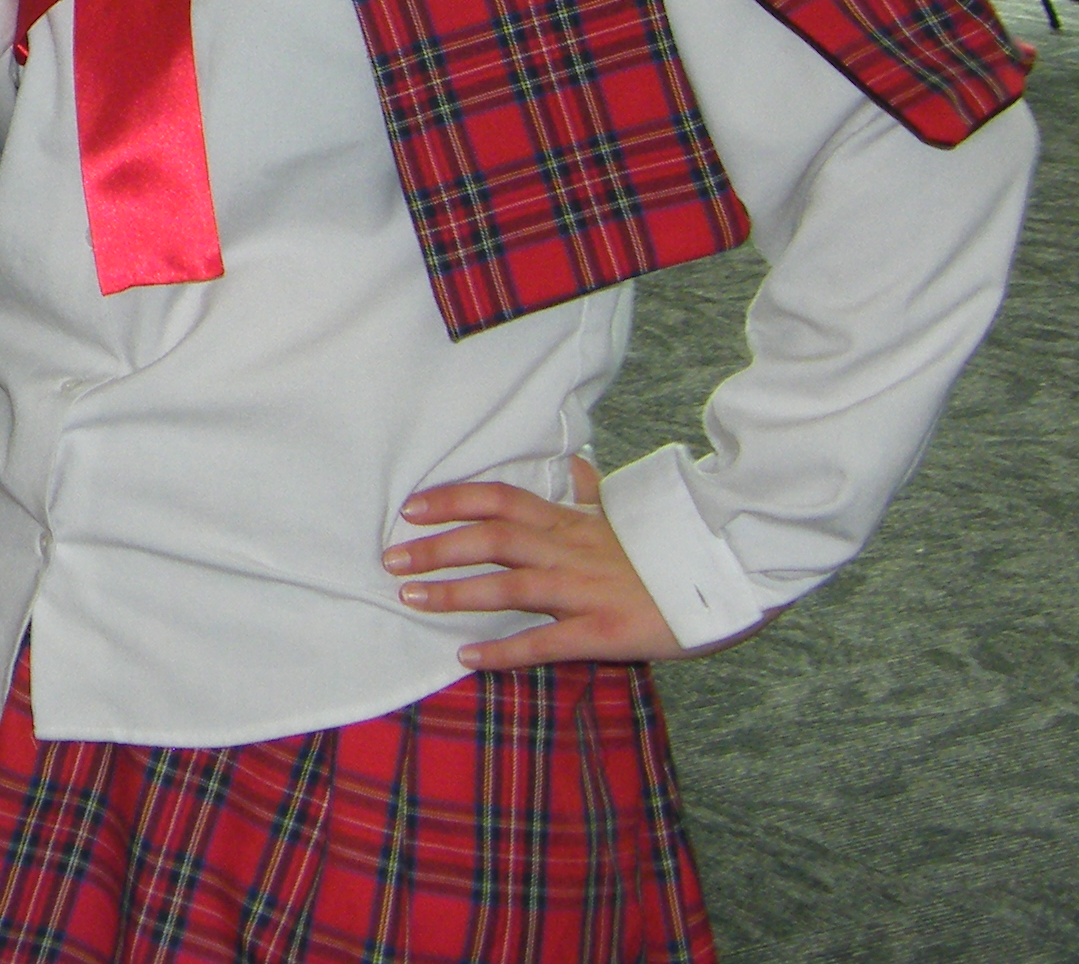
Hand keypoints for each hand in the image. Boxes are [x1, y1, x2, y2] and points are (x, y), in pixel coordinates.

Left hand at [381, 456, 688, 669]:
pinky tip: (467, 658)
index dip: (453, 500)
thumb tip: (574, 466)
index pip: (502, 500)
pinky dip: (504, 651)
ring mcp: (586, 590)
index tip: (411, 508)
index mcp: (575, 522)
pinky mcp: (605, 631)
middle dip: (437, 548)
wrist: (733, 576)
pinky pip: (546, 642)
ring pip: (509, 587)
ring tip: (410, 597)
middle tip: (391, 559)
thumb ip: (594, 494)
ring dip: (455, 592)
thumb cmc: (677, 548)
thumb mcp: (633, 515)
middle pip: (492, 540)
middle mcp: (572, 550)